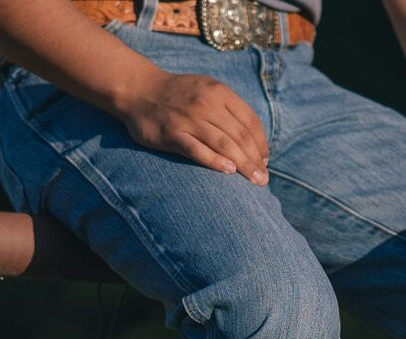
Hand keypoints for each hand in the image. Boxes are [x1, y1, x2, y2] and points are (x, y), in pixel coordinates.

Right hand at [117, 65, 269, 184]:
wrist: (139, 89)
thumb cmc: (178, 95)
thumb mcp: (207, 90)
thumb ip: (228, 109)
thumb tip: (252, 138)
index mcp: (220, 92)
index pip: (250, 121)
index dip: (261, 143)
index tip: (265, 161)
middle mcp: (207, 104)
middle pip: (240, 136)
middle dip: (255, 160)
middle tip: (263, 180)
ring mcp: (189, 119)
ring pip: (224, 144)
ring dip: (243, 165)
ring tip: (255, 181)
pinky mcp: (173, 134)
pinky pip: (198, 150)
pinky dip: (215, 161)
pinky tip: (228, 171)